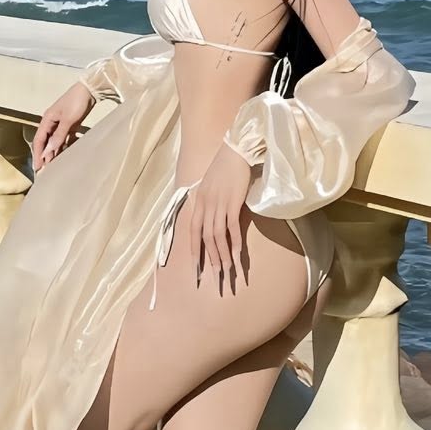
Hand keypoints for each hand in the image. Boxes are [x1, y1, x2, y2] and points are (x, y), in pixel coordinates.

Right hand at [31, 81, 95, 172]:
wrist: (90, 90)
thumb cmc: (77, 102)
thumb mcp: (68, 120)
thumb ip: (59, 135)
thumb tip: (49, 150)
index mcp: (47, 119)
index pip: (39, 140)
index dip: (37, 154)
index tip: (38, 167)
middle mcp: (52, 122)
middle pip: (45, 142)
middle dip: (44, 156)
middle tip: (45, 171)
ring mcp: (61, 124)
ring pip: (55, 141)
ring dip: (54, 152)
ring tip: (54, 166)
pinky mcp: (71, 124)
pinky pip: (64, 138)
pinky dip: (64, 146)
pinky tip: (65, 155)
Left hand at [187, 143, 252, 293]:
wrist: (236, 151)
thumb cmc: (225, 167)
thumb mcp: (210, 186)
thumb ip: (209, 204)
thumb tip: (211, 220)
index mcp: (198, 202)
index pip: (193, 233)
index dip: (195, 253)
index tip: (197, 272)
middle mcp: (205, 205)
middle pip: (205, 239)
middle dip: (210, 261)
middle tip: (216, 279)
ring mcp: (218, 205)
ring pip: (217, 237)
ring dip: (222, 257)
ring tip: (226, 273)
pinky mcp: (233, 203)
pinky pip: (232, 228)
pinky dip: (234, 244)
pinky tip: (237, 257)